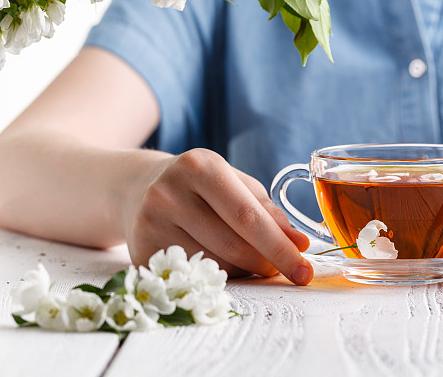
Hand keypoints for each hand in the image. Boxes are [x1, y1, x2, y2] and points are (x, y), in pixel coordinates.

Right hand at [124, 148, 313, 284]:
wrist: (138, 187)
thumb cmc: (200, 185)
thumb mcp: (235, 183)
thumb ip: (268, 211)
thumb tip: (299, 244)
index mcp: (199, 166)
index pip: (247, 216)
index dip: (279, 247)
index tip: (304, 270)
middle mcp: (169, 193)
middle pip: (233, 245)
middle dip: (266, 263)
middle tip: (283, 269)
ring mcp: (151, 223)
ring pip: (215, 266)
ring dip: (243, 269)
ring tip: (245, 256)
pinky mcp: (141, 252)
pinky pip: (195, 276)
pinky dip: (218, 276)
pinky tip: (217, 259)